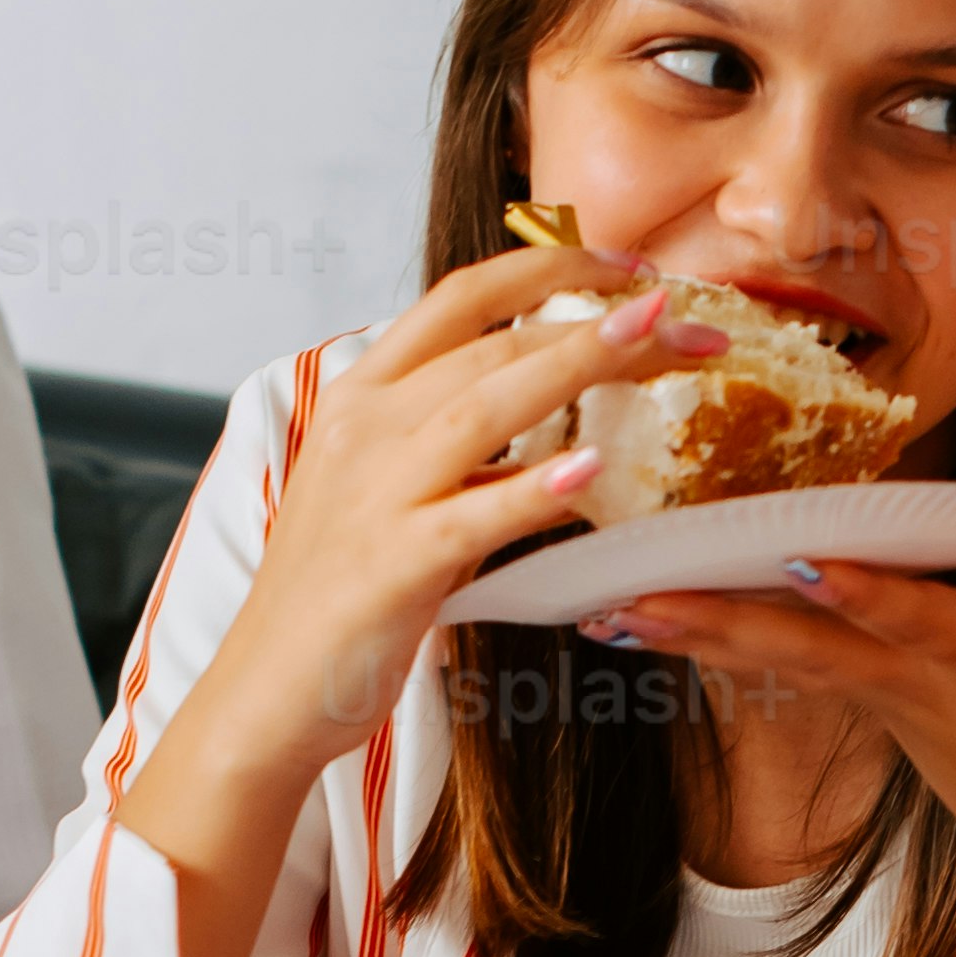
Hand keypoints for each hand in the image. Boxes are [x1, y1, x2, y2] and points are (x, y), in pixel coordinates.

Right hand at [174, 251, 728, 806]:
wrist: (269, 689)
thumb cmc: (337, 593)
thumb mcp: (387, 489)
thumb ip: (455, 445)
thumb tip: (549, 414)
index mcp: (362, 396)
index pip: (461, 298)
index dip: (549, 267)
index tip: (629, 267)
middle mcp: (365, 428)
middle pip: (493, 346)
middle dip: (598, 324)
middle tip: (686, 323)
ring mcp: (376, 493)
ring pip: (487, 405)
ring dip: (577, 364)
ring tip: (653, 340)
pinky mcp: (393, 564)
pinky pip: (474, 515)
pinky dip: (533, 488)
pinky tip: (591, 470)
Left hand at [613, 430, 955, 900]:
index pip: (914, 619)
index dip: (861, 593)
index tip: (799, 562)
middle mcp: (916, 677)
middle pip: (806, 642)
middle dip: (718, 620)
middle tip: (629, 598)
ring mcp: (881, 696)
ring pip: (775, 656)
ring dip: (691, 631)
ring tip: (606, 608)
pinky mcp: (864, 702)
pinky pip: (779, 664)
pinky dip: (714, 641)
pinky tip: (645, 621)